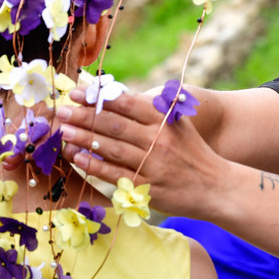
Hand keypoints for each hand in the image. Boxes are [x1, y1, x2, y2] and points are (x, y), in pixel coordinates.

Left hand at [58, 89, 231, 218]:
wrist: (216, 187)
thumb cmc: (193, 153)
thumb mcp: (179, 124)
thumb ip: (154, 109)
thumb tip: (120, 93)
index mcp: (163, 120)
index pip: (127, 103)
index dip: (100, 96)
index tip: (78, 92)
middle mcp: (157, 140)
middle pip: (114, 125)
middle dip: (85, 116)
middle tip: (62, 110)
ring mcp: (152, 164)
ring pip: (112, 148)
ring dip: (84, 138)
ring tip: (63, 130)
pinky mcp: (148, 187)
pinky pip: (115, 174)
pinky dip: (93, 166)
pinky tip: (76, 158)